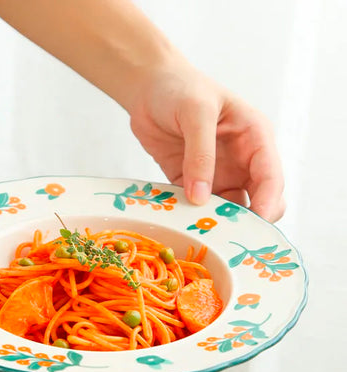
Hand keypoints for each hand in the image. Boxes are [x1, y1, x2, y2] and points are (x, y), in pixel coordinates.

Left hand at [129, 56, 284, 221]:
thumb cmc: (179, 88)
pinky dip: (191, 217)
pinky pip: (195, 207)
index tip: (257, 222)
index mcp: (254, 139)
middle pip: (256, 201)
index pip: (270, 177)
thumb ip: (200, 153)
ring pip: (226, 209)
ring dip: (217, 223)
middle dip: (247, 220)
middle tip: (229, 236)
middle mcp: (240, 161)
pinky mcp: (190, 182)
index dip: (268, 202)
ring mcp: (215, 174)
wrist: (147, 88)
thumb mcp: (195, 113)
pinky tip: (181, 224)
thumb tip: (201, 197)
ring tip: (203, 235)